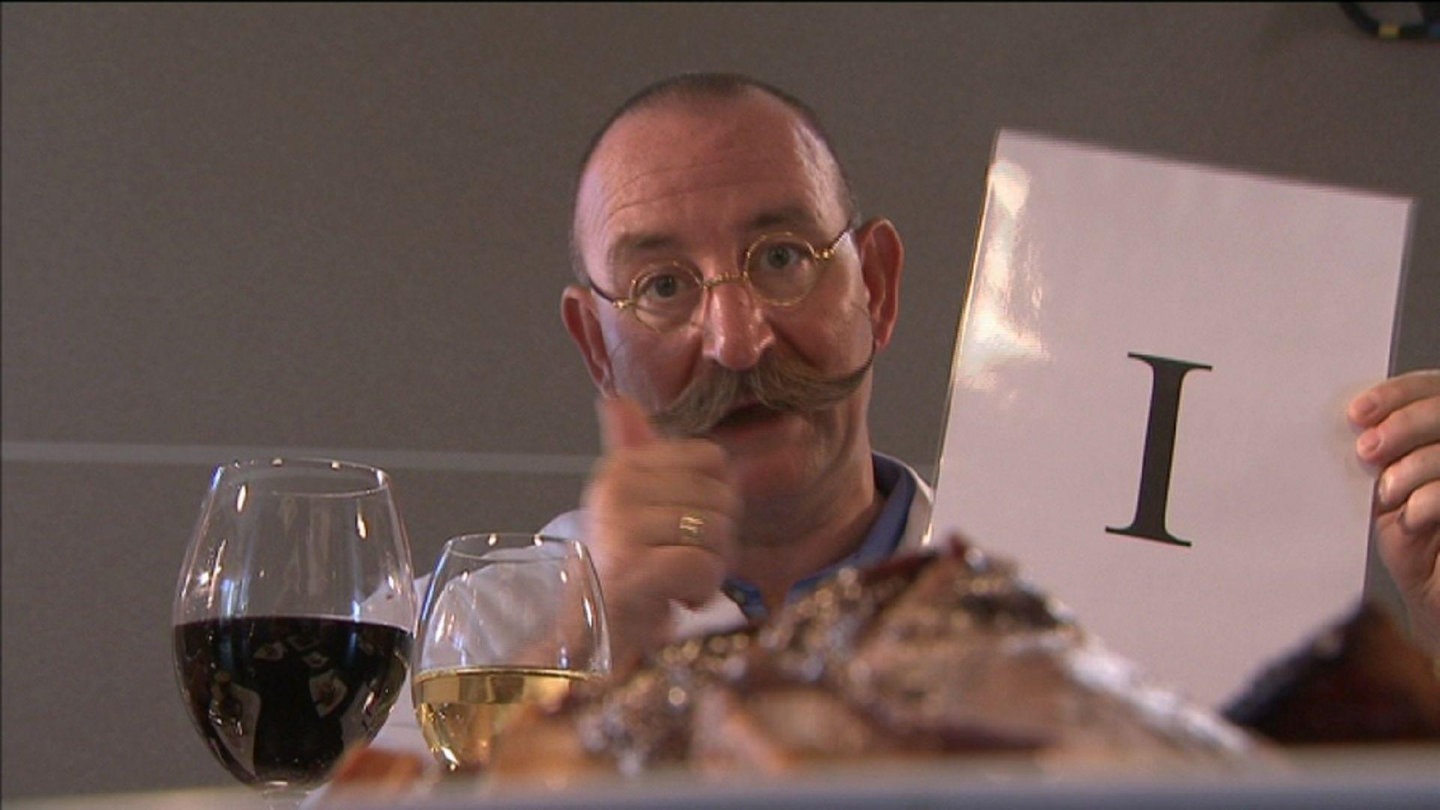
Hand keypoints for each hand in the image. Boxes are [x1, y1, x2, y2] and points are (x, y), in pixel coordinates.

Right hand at [580, 396, 739, 672]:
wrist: (587, 636)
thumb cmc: (623, 570)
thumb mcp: (631, 504)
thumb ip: (632, 449)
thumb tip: (616, 398)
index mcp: (623, 465)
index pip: (714, 460)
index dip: (716, 500)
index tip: (684, 530)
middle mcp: (617, 486)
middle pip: (722, 498)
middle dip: (716, 542)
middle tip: (679, 564)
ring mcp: (622, 525)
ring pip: (717, 533)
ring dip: (710, 570)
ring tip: (675, 582)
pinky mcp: (633, 567)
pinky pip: (703, 566)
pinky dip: (699, 591)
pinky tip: (672, 599)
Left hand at [1349, 369, 1439, 654]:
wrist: (1437, 597)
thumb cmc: (1417, 542)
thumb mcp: (1391, 489)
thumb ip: (1381, 454)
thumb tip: (1352, 421)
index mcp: (1439, 436)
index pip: (1434, 387)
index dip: (1398, 394)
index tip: (1358, 413)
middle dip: (1404, 424)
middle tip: (1368, 450)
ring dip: (1414, 467)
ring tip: (1390, 493)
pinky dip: (1430, 500)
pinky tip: (1413, 516)